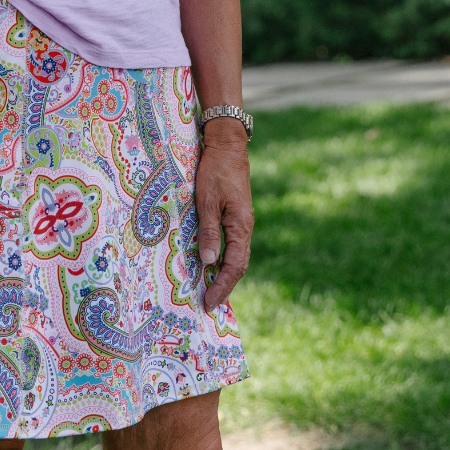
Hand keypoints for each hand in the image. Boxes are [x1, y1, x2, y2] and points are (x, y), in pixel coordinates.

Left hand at [196, 118, 253, 310]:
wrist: (227, 146)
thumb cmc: (215, 171)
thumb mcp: (206, 201)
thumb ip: (207, 231)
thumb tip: (207, 262)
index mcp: (240, 226)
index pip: (234, 266)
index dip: (222, 287)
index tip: (209, 303)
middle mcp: (244, 227)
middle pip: (238, 265)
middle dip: (224, 286)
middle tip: (208, 304)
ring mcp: (241, 222)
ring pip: (235, 256)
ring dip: (224, 274)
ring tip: (209, 290)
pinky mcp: (235, 215)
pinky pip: (231, 244)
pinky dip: (222, 259)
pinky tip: (210, 265)